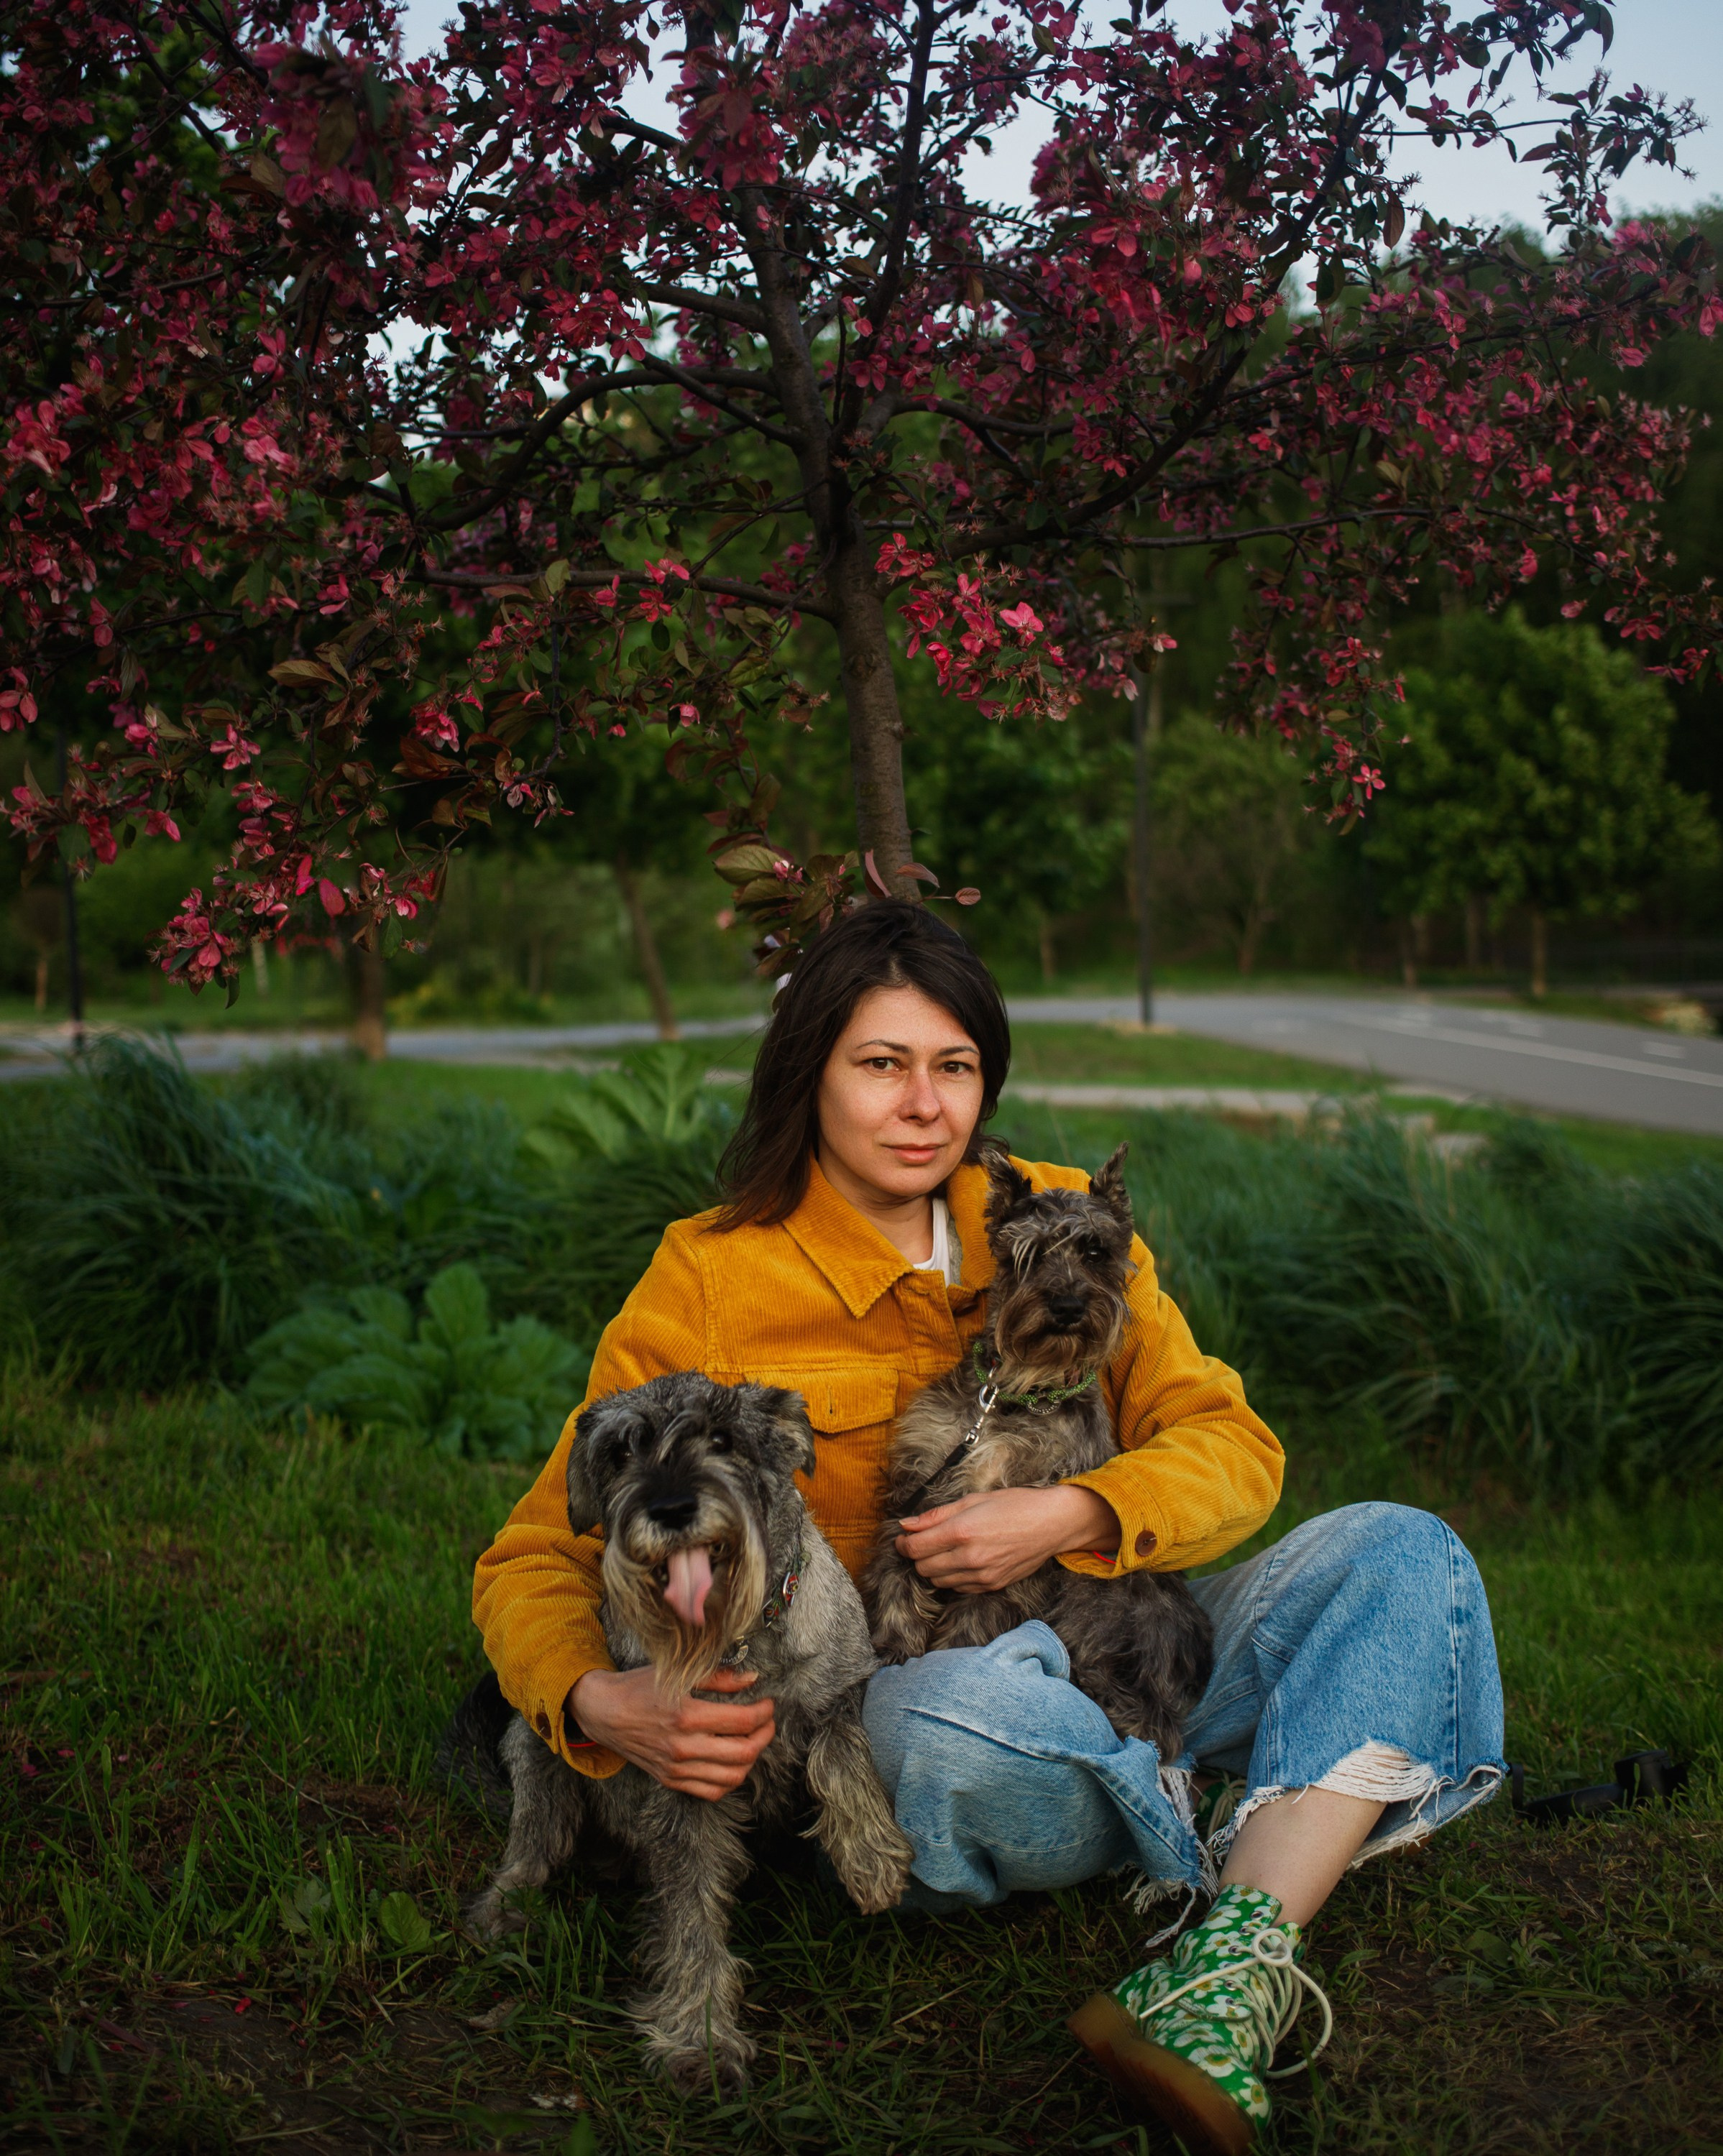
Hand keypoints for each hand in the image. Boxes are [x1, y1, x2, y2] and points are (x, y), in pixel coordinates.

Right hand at [568, 1665, 775, 1799]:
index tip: (768, 1703)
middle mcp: (682, 1747)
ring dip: (751, 1759)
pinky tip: (733, 1761)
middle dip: (764, 1736)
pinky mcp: (670, 1780)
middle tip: (767, 1722)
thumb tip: (752, 1679)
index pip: (742, 1721)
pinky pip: (711, 1792)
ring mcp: (676, 1768)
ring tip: (753, 1741)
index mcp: (686, 1715)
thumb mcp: (679, 1673)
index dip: (764, 1712)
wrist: (605, 1712)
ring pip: (732, 1777)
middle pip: (743, 1752)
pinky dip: (730, 1780)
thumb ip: (719, 1677)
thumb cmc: (640, 1687)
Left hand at [895, 1484, 1119, 1593]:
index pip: (914, 1549)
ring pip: (938, 1581)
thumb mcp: (973, 1500)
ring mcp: (981, 1575)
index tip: (903, 1538)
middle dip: (918, 1555)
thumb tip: (906, 1525)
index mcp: (961, 1531)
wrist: (1051, 1523)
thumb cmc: (1014, 1504)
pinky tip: (963, 1561)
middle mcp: (969, 1557)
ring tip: (947, 1550)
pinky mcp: (992, 1585)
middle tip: (926, 1541)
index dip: (902, 1544)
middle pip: (923, 1568)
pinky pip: (959, 1588)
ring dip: (935, 1568)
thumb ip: (936, 1515)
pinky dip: (954, 1577)